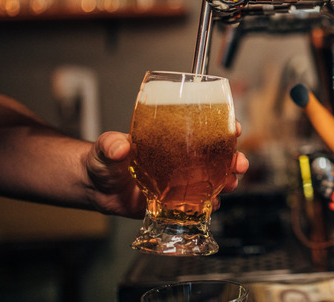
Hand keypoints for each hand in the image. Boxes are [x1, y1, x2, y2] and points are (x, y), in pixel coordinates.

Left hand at [85, 122, 248, 217]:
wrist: (94, 188)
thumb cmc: (102, 160)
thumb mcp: (106, 148)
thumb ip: (111, 145)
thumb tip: (119, 146)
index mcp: (170, 139)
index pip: (203, 129)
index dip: (223, 128)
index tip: (234, 128)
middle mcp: (179, 159)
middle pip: (215, 156)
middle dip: (233, 158)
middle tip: (239, 163)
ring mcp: (178, 181)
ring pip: (211, 179)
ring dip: (226, 181)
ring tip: (230, 184)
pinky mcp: (173, 202)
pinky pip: (197, 203)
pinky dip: (208, 204)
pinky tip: (212, 205)